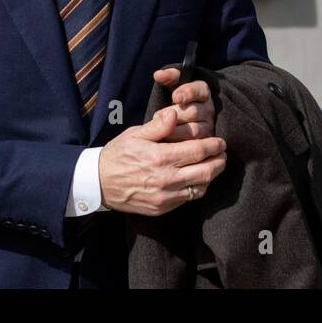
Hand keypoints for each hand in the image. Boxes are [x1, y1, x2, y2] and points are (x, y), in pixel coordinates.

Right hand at [96, 105, 226, 215]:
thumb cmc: (118, 154)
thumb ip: (158, 125)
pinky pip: (188, 199)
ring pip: (200, 188)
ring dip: (211, 176)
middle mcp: (164, 180)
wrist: (99, 183)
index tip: (220, 141)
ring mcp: (164, 197)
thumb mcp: (135, 134)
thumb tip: (175, 114)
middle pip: (205, 172)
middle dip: (219, 161)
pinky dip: (198, 188)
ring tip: (214, 165)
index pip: (197, 151)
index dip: (213, 145)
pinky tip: (198, 178)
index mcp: (159, 158)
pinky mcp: (162, 208)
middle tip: (222, 153)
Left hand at [151, 66, 215, 140]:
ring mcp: (208, 128)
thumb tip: (158, 75)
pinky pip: (193, 147)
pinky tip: (166, 142)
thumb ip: (169, 77)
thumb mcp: (175, 85)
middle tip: (157, 116)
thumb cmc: (177, 100)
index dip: (188, 92)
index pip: (199, 90)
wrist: (183, 122)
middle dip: (174, 114)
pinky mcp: (204, 144)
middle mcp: (209, 110)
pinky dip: (178, 145)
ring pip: (193, 131)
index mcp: (203, 92)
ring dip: (174, 131)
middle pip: (194, 112)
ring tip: (160, 130)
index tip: (175, 97)